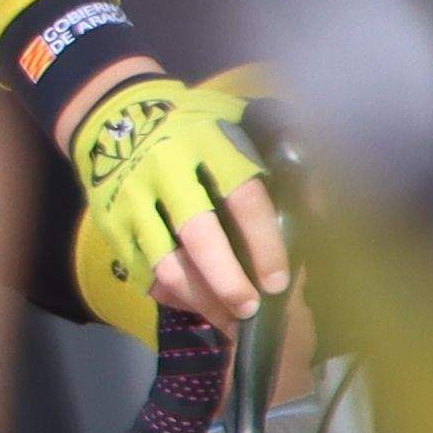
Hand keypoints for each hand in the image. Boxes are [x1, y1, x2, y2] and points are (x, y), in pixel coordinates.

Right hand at [57, 62, 289, 334]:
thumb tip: (322, 206)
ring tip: (226, 320)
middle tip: (249, 308)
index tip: (278, 282)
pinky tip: (194, 305)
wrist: (112, 112)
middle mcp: (167, 171)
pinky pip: (140, 269)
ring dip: (199, 298)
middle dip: (227, 281)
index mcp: (208, 145)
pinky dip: (168, 294)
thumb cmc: (194, 121)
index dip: (265, 245)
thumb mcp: (240, 120)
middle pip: (199, 237)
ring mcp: (132, 199)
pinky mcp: (111, 222)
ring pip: (165, 263)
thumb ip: (280, 154)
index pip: (244, 200)